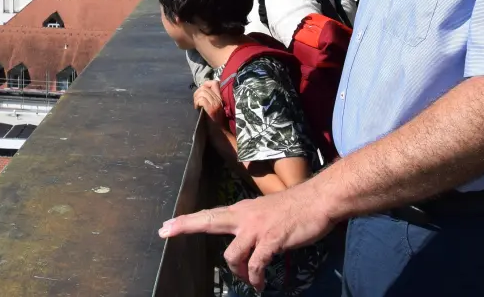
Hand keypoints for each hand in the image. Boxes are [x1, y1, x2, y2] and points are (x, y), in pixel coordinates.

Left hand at [159, 185, 336, 291]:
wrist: (319, 200)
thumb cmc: (297, 207)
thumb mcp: (267, 211)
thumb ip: (253, 223)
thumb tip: (247, 239)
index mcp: (242, 210)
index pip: (210, 215)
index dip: (187, 220)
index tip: (166, 225)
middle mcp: (244, 217)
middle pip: (208, 221)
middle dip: (185, 226)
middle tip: (165, 232)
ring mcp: (257, 228)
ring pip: (232, 254)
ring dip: (237, 272)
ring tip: (249, 278)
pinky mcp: (271, 240)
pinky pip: (255, 265)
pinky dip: (255, 277)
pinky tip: (260, 283)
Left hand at [193, 81, 224, 122]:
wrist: (221, 133)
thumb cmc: (217, 121)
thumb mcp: (217, 107)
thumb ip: (212, 99)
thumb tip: (202, 91)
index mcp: (221, 97)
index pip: (214, 83)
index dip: (205, 84)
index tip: (201, 92)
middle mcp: (219, 99)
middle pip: (204, 87)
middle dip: (197, 93)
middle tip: (196, 101)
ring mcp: (215, 104)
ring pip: (202, 92)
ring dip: (196, 98)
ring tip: (196, 105)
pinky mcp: (211, 109)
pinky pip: (201, 100)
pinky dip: (197, 103)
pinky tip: (197, 108)